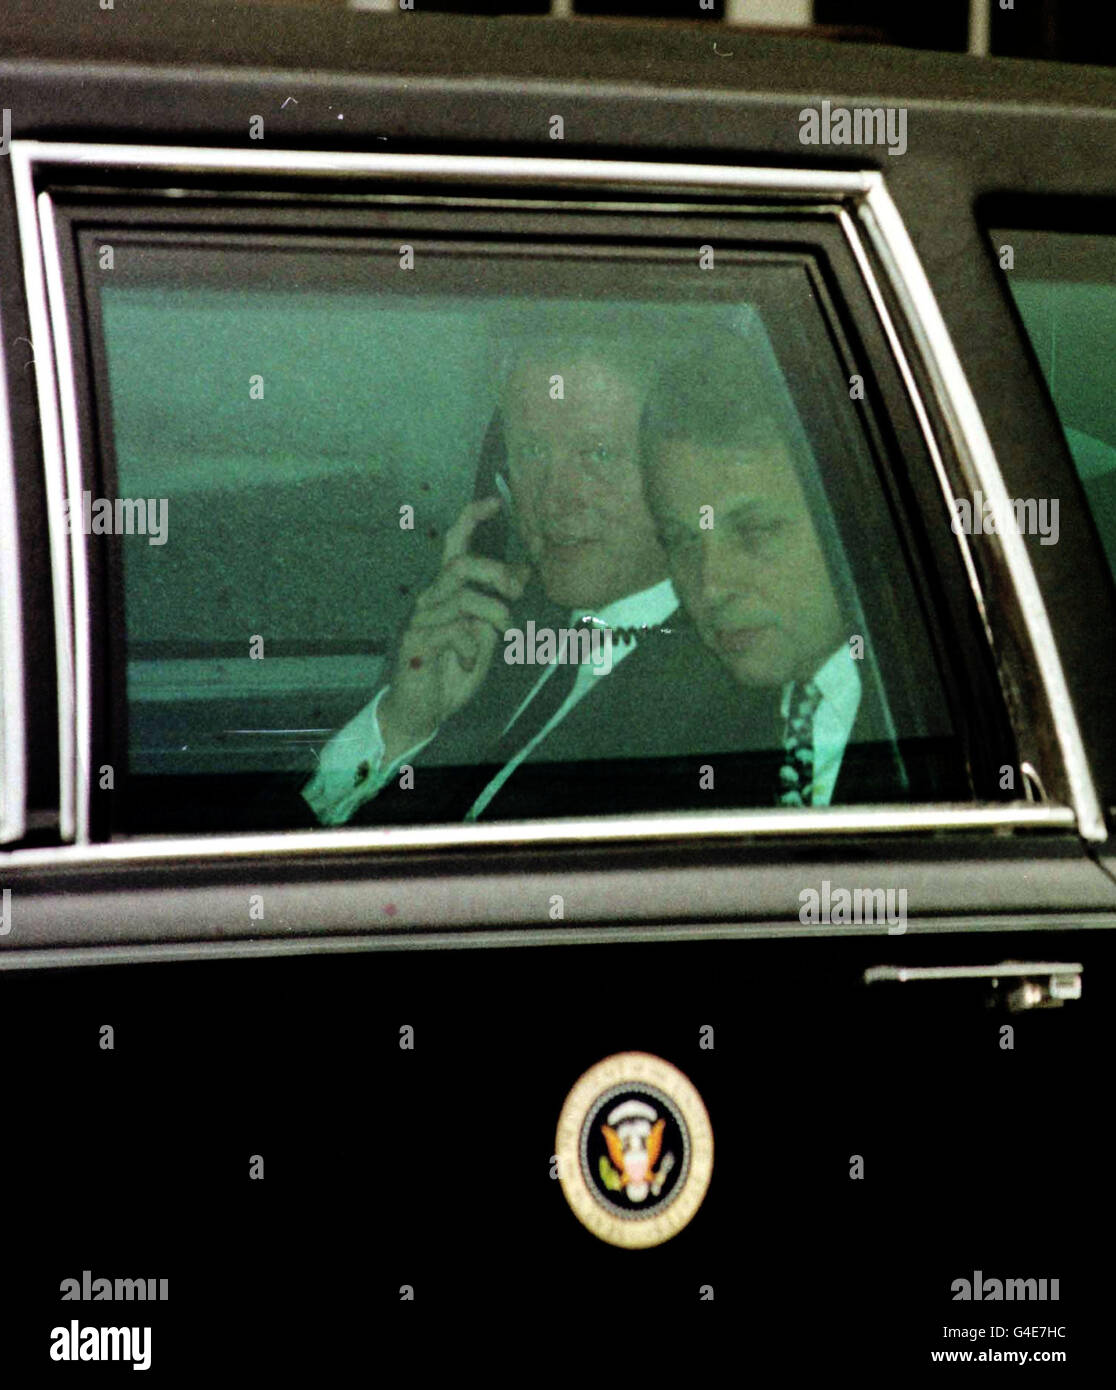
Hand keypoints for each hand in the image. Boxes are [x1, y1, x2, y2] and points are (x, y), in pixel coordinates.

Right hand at [378, 497, 529, 763]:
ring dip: (494, 615)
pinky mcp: (416, 641)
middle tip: (517, 592)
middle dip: (497, 573)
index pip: (455, 544)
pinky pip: (454, 630)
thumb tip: (524, 572)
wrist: (422, 711)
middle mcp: (431, 598)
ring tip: (502, 635)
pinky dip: (472, 647)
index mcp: (449, 591)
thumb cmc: (453, 671)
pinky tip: (469, 663)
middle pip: (461, 565)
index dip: (471, 519)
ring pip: (464, 598)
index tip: (495, 502)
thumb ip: (498, 604)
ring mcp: (421, 619)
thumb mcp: (486, 634)